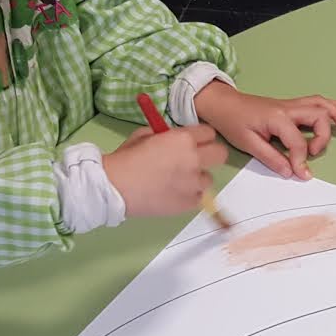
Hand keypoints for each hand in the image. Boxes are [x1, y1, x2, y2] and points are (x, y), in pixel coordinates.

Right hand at [102, 124, 228, 216]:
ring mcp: (194, 183)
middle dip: (210, 154)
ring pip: (209, 178)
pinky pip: (199, 196)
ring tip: (177, 181)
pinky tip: (172, 193)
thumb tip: (173, 136)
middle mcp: (194, 159)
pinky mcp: (190, 202)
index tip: (193, 142)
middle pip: (221, 154)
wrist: (114, 187)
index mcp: (183, 139)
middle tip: (196, 160)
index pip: (209, 132)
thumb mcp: (144, 135)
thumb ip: (164, 134)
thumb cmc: (125, 159)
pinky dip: (189, 195)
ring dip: (197, 177)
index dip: (200, 137)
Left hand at [194, 82, 335, 180]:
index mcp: (277, 118)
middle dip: (323, 136)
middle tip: (315, 152)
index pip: (298, 142)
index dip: (301, 160)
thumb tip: (291, 172)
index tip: (300, 174)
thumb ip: (271, 158)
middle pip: (318, 116)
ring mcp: (291, 105)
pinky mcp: (290, 106)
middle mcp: (288, 108)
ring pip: (321, 104)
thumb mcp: (248, 143)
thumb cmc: (232, 122)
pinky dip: (328, 107)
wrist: (222, 103)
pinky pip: (315, 102)